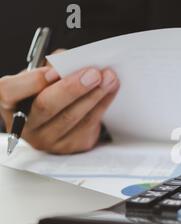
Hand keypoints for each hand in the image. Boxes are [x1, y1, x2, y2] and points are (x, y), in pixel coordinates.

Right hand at [0, 62, 119, 153]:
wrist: (60, 121)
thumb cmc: (47, 93)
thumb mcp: (41, 77)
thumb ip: (50, 66)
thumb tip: (71, 60)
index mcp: (11, 103)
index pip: (10, 92)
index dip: (33, 81)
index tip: (55, 71)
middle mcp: (27, 125)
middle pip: (47, 106)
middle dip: (73, 88)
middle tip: (93, 74)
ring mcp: (49, 140)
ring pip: (73, 117)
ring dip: (94, 95)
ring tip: (108, 78)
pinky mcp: (71, 146)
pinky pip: (89, 124)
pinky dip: (103, 104)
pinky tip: (110, 90)